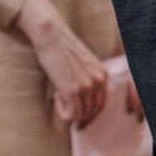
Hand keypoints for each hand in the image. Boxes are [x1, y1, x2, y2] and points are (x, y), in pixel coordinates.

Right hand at [13, 0, 109, 127]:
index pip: (102, 103)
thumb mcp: (83, 65)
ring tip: (58, 98)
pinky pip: (70, 114)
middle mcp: (98, 81)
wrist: (52, 36)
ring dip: (69, 113)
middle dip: (82, 119)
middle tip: (70, 119)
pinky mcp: (71, 89)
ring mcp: (86, 85)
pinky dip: (62, 112)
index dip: (91, 114)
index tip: (81, 119)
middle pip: (94, 112)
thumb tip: (82, 101)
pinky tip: (55, 98)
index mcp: (103, 74)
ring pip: (81, 115)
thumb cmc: (62, 49)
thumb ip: (87, 79)